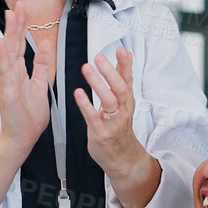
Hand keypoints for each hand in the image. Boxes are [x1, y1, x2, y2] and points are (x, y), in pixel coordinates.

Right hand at [0, 8, 53, 161]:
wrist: (22, 138)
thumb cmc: (29, 115)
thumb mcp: (40, 84)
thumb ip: (42, 65)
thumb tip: (45, 45)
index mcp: (18, 70)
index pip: (20, 42)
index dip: (22, 25)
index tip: (24, 7)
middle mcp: (10, 72)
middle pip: (12, 42)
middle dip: (16, 23)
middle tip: (18, 4)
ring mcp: (6, 81)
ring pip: (7, 52)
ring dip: (9, 33)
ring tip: (10, 16)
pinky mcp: (5, 92)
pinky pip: (4, 71)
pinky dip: (3, 57)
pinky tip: (3, 43)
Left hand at [77, 47, 146, 178]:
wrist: (122, 157)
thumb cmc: (119, 128)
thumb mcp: (124, 102)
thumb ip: (122, 79)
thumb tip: (124, 57)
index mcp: (126, 101)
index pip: (128, 79)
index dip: (125, 64)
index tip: (121, 50)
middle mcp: (121, 109)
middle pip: (119, 88)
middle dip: (110, 71)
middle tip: (100, 57)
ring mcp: (112, 121)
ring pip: (108, 100)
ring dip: (98, 83)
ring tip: (87, 69)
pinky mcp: (100, 131)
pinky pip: (93, 116)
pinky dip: (85, 104)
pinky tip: (78, 93)